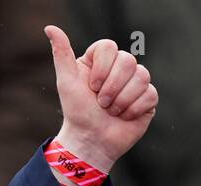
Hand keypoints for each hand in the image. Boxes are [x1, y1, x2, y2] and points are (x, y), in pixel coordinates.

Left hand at [45, 24, 157, 172]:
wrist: (90, 141)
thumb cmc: (77, 113)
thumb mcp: (66, 82)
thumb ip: (61, 54)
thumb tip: (50, 28)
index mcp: (100, 61)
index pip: (109, 46)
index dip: (102, 68)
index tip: (91, 87)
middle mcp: (119, 69)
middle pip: (128, 60)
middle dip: (111, 88)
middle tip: (101, 104)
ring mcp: (135, 83)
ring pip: (142, 76)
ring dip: (121, 100)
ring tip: (110, 112)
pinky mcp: (148, 99)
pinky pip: (150, 94)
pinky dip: (133, 109)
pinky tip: (124, 117)